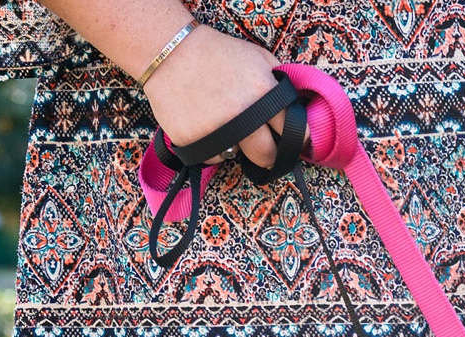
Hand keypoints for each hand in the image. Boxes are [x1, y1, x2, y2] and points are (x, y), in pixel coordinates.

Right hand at [142, 26, 286, 167]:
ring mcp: (216, 131)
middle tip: (264, 147)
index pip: (295, 132)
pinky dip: (212, 147)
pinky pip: (212, 157)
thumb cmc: (217, 53)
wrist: (168, 52)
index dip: (296, 138)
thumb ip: (280, 83)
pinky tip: (205, 125)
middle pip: (268, 156)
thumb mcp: (258, 58)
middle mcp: (243, 116)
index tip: (293, 142)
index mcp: (264, 94)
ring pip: (239, 157)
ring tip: (226, 125)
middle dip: (270, 154)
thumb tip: (297, 109)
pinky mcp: (192, 141)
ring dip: (237, 146)